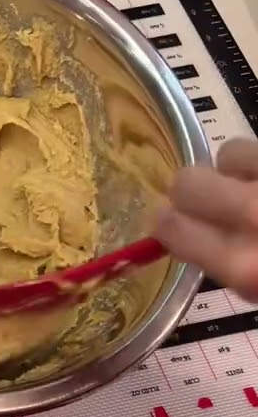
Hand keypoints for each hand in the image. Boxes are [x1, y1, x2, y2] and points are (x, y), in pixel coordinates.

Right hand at [157, 138, 257, 299]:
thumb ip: (229, 269)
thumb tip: (196, 244)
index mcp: (242, 265)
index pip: (168, 226)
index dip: (168, 225)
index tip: (175, 229)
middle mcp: (253, 215)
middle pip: (186, 181)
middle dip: (194, 193)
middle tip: (215, 208)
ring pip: (228, 152)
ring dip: (236, 170)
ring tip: (251, 190)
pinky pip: (256, 147)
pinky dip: (256, 165)